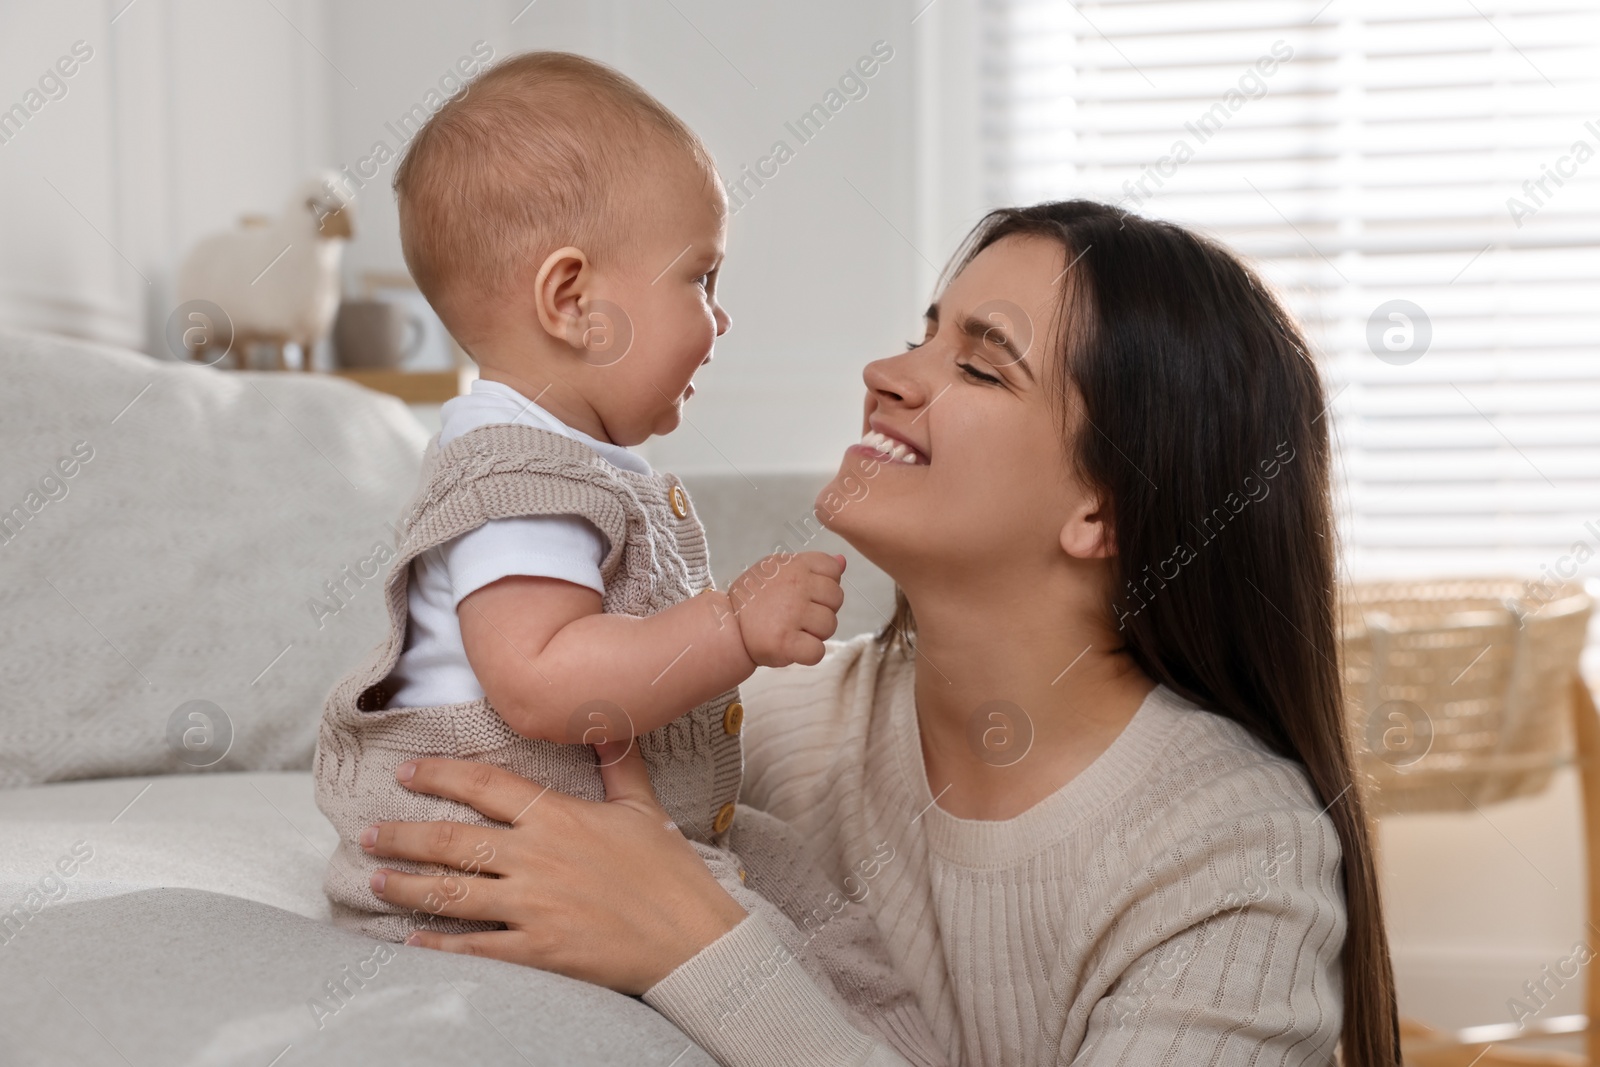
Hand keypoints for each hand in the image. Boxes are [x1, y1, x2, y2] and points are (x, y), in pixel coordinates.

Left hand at [362, 742, 748, 994]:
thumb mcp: (645, 810)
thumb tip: (608, 721)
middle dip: (402, 836)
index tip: (406, 772)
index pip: (486, 785)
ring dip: (407, 885)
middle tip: (366, 835)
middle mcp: (537, 858)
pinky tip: (411, 940)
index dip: (440, 775)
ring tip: (374, 880)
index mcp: (560, 818)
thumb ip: (618, 765)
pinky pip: (476, 947)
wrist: (693, 939)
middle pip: (454, 840)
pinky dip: (439, 945)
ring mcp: (534, 907)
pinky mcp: (538, 952)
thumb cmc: (670, 874)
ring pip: (453, 892)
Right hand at [727, 551, 844, 666]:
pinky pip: (818, 651)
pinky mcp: (785, 641)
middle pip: (836, 599)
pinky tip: (793, 648)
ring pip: (830, 626)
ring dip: (815, 633)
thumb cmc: (755, 599)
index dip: (825, 585)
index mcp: (794, 565)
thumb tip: (842, 561)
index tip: (806, 594)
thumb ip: (812, 566)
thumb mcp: (778, 570)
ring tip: (792, 630)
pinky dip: (809, 654)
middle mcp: (795, 585)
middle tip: (797, 617)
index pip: (833, 570)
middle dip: (822, 610)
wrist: (725, 626)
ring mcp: (791, 613)